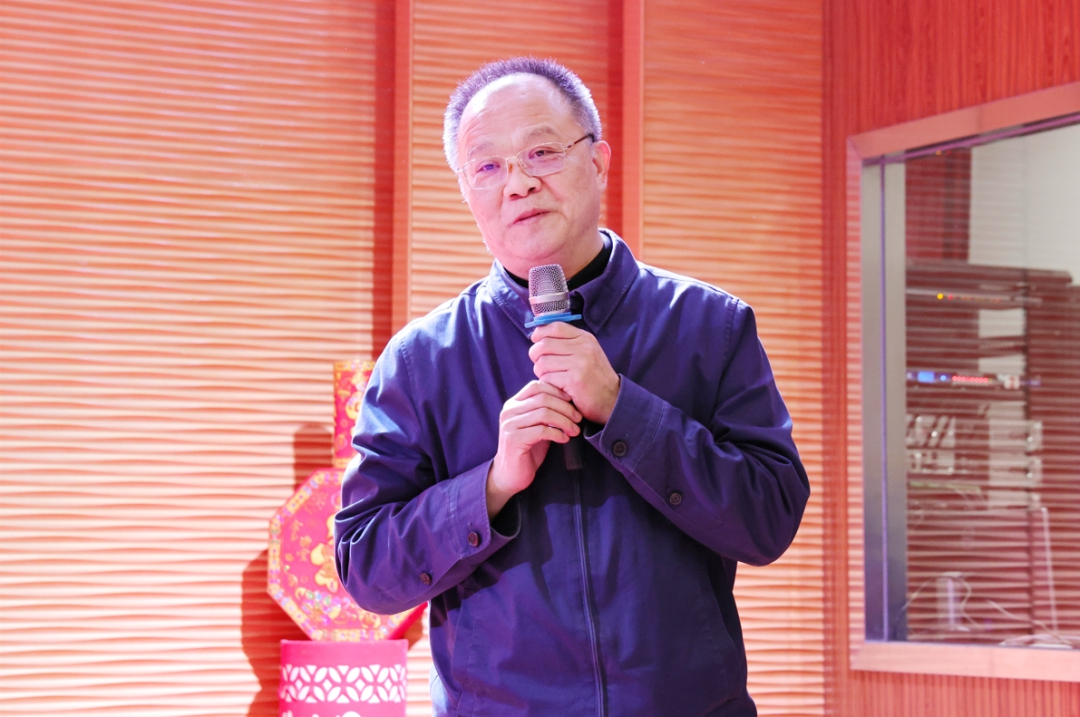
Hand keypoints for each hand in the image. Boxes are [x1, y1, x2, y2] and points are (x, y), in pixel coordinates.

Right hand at [487, 380, 581, 518]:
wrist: (510, 475)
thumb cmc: (528, 449)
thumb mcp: (536, 426)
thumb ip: (546, 412)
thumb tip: (569, 400)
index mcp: (514, 404)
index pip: (536, 386)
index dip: (557, 391)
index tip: (572, 401)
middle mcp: (509, 411)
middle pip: (543, 398)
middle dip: (565, 407)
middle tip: (578, 418)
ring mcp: (510, 425)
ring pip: (544, 413)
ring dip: (564, 421)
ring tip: (574, 430)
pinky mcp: (514, 439)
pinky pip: (542, 430)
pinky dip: (557, 433)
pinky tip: (564, 439)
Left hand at [529, 322, 620, 424]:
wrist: (612, 399)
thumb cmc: (594, 377)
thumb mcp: (587, 352)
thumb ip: (567, 342)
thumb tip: (538, 336)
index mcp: (585, 338)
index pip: (555, 327)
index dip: (540, 333)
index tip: (536, 342)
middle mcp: (583, 348)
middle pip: (543, 345)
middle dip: (535, 356)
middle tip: (541, 365)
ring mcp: (579, 364)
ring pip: (542, 362)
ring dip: (541, 372)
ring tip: (551, 377)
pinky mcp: (574, 380)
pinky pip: (546, 378)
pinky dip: (547, 383)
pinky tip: (556, 387)